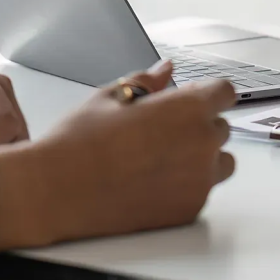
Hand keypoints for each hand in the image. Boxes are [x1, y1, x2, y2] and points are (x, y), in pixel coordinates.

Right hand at [0, 60, 235, 251]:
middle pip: (220, 128)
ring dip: (202, 158)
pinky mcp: (190, 209)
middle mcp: (202, 143)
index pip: (224, 92)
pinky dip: (186, 187)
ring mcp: (200, 180)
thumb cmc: (78, 143)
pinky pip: (202, 191)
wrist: (55, 192)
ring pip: (220, 163)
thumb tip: (166, 70)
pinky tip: (151, 183)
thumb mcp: (110, 98)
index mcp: (188, 108)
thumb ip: (147, 82)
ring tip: (159, 160)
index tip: (193, 101)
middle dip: (198, 127)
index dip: (206, 94)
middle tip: (159, 134)